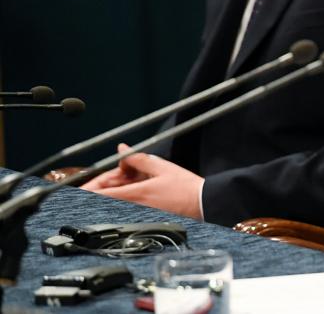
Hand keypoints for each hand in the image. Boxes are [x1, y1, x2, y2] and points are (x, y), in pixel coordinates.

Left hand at [85, 144, 204, 219]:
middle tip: (115, 173)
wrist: (202, 203)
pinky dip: (127, 196)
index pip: (101, 194)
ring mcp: (139, 213)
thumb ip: (138, 158)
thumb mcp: (162, 167)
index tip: (80, 187)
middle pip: (107, 198)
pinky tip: (139, 186)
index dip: (87, 190)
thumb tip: (122, 149)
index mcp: (135, 194)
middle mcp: (134, 206)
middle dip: (105, 185)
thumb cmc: (186, 188)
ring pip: (117, 202)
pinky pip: (128, 206)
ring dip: (116, 190)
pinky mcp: (146, 216)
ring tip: (132, 176)